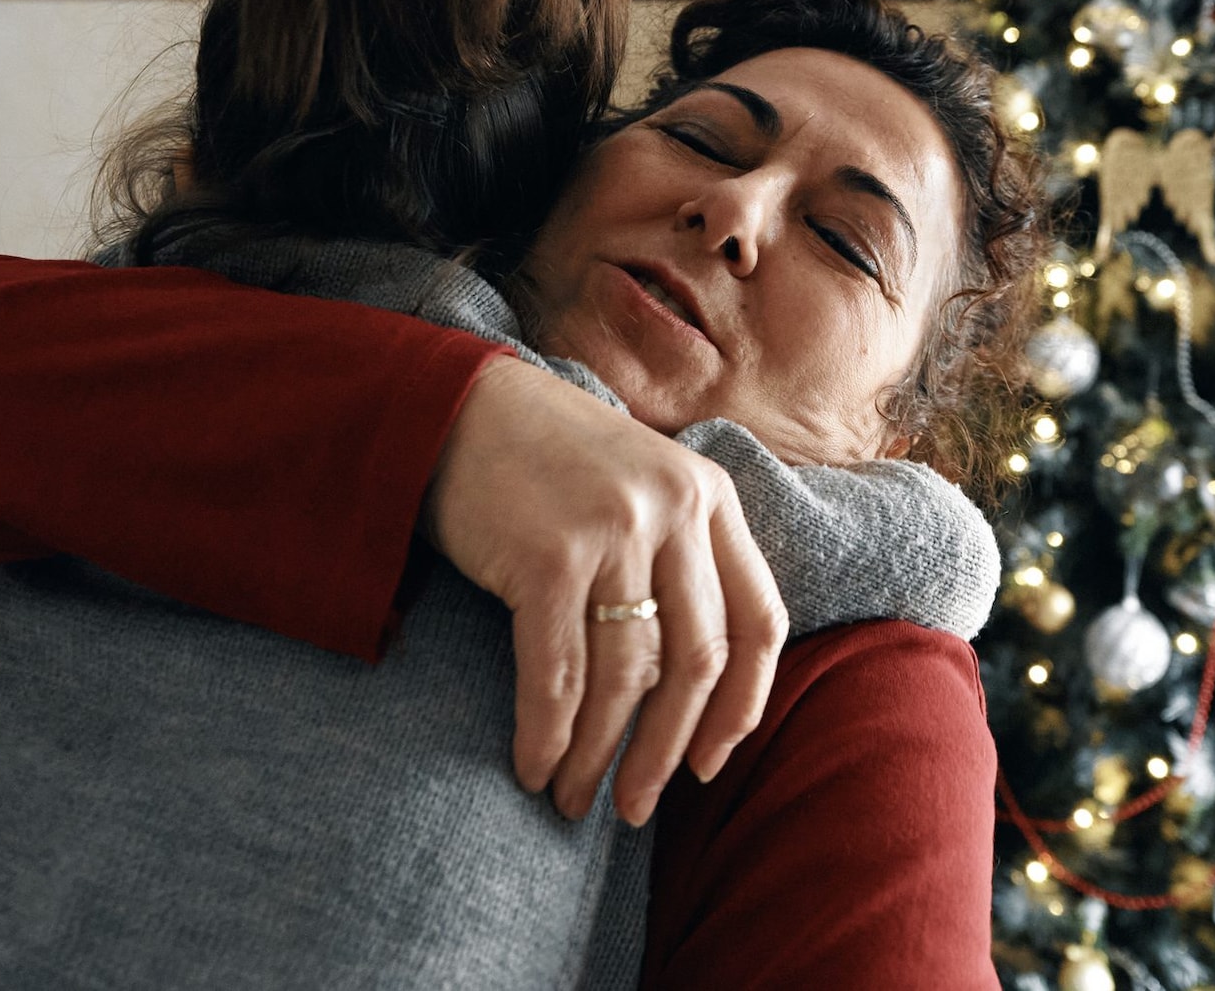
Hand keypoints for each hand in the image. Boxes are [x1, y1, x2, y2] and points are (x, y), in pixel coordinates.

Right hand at [424, 355, 787, 825]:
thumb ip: (681, 557)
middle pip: (696, 664)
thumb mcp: (642, 486)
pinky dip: (547, 733)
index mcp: (710, 497)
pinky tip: (534, 767)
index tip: (710, 763)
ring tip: (573, 796)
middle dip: (666, 751)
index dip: (742, 707)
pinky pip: (556, 674)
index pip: (759, 622)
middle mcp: (674, 511)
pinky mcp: (546, 556)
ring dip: (597, 754)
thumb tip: (697, 687)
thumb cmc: (547, 461)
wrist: (455, 407)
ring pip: (625, 678)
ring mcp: (612, 532)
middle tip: (636, 806)